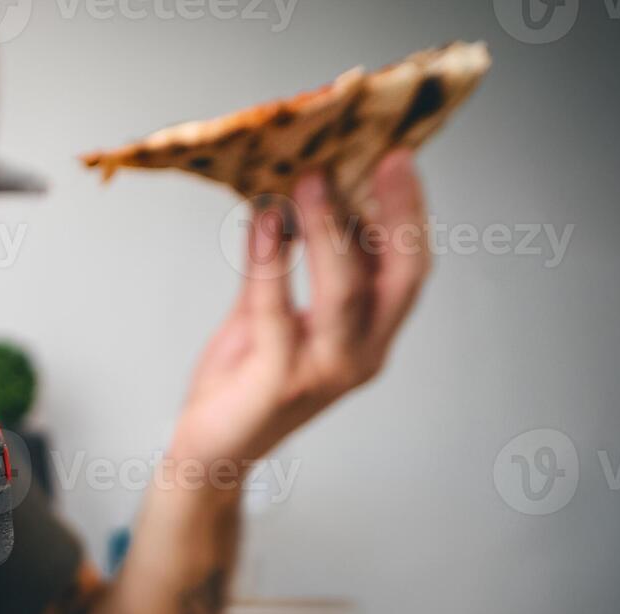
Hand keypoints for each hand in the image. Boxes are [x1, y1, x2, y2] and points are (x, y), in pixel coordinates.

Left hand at [173, 150, 430, 468]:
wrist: (209, 450)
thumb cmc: (241, 384)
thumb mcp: (267, 314)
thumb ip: (278, 264)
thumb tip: (282, 197)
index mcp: (368, 337)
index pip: (407, 269)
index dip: (410, 215)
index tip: (398, 159)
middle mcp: (360, 356)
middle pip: (399, 278)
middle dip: (397, 214)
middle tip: (379, 157)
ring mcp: (325, 374)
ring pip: (344, 293)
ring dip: (329, 230)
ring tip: (309, 180)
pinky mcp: (281, 384)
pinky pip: (280, 314)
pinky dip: (272, 263)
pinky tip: (263, 224)